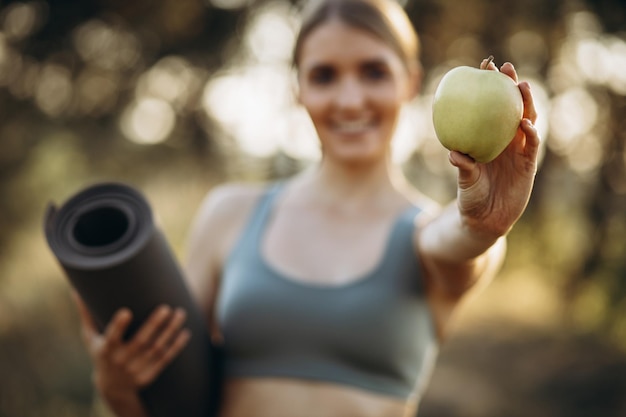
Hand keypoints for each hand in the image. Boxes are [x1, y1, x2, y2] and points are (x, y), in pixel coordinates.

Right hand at [73, 292, 190, 414]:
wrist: (112, 387)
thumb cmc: (101, 354)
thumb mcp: (90, 337)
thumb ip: (87, 314)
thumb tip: (77, 289)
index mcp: (105, 350)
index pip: (111, 338)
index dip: (119, 326)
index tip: (126, 311)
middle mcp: (121, 361)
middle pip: (141, 342)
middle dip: (154, 325)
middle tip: (166, 307)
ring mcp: (136, 370)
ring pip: (157, 350)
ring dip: (170, 332)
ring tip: (180, 313)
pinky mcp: (149, 375)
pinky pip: (165, 360)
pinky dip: (176, 347)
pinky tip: (185, 332)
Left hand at [448, 58, 539, 238]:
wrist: (486, 220)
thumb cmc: (471, 196)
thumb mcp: (464, 180)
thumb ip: (463, 166)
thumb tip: (454, 154)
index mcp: (487, 138)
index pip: (489, 107)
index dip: (490, 87)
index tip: (484, 66)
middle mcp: (504, 140)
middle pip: (511, 107)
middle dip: (510, 86)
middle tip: (505, 68)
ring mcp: (518, 150)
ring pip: (526, 120)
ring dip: (525, 103)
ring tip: (520, 86)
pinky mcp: (528, 164)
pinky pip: (532, 145)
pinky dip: (530, 133)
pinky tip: (526, 123)